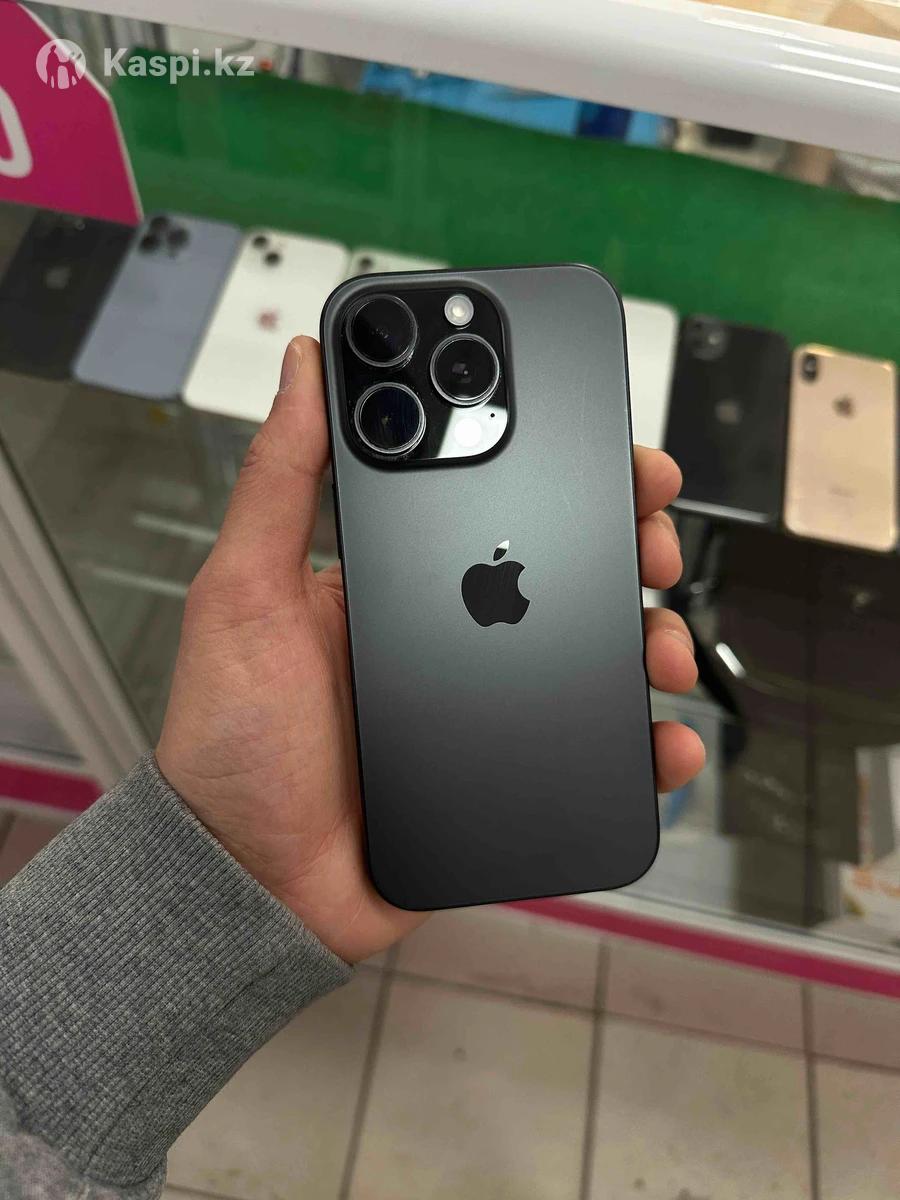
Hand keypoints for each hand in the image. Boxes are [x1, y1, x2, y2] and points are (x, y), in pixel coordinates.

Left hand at [157, 336, 704, 962]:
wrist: (248, 882)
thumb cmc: (232, 739)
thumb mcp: (243, 591)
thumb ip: (278, 479)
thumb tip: (302, 367)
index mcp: (401, 580)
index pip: (498, 505)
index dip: (566, 471)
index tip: (616, 453)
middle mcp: (454, 635)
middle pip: (568, 574)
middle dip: (629, 549)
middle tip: (651, 545)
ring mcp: (487, 707)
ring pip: (597, 658)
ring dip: (651, 640)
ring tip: (659, 648)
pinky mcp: (510, 777)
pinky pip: (596, 754)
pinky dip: (645, 746)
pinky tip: (664, 738)